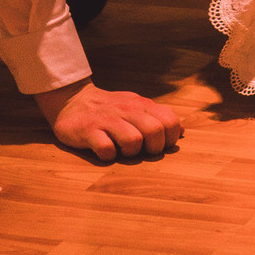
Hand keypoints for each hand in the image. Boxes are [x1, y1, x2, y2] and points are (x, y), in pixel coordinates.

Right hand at [35, 76, 183, 162]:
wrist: (72, 100)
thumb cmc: (110, 108)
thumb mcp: (136, 106)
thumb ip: (158, 116)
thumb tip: (182, 131)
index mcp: (141, 105)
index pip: (170, 121)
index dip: (169, 138)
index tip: (158, 145)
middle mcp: (127, 110)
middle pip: (155, 132)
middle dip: (153, 148)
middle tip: (141, 151)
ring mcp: (107, 120)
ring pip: (133, 140)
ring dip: (130, 153)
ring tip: (122, 150)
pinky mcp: (89, 131)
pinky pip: (106, 149)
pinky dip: (108, 155)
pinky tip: (104, 151)